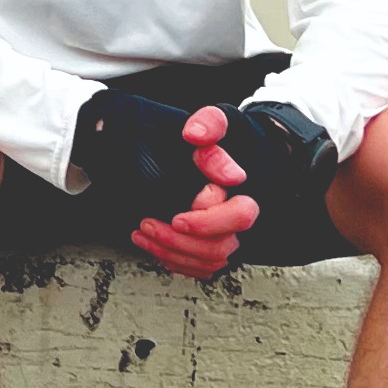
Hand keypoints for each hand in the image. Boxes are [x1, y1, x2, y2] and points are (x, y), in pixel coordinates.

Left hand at [127, 102, 260, 275]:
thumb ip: (209, 123)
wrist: (225, 150)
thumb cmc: (225, 138)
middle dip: (179, 241)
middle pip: (219, 248)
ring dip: (171, 252)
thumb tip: (197, 136)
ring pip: (209, 262)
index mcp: (246, 192)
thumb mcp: (219, 120)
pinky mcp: (216, 243)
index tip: (176, 217)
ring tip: (142, 233)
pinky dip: (175, 260)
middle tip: (147, 224)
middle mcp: (241, 219)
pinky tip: (154, 245)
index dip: (206, 222)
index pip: (239, 217)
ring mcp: (230, 234)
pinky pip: (201, 267)